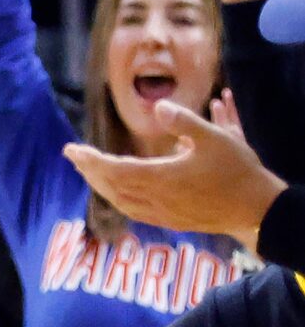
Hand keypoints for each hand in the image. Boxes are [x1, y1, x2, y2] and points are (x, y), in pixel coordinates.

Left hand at [64, 95, 282, 244]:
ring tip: (88, 170)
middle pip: (110, 186)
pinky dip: (117, 199)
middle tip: (72, 155)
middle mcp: (155, 199)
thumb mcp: (216, 138)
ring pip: (119, 201)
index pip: (114, 169)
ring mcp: (161, 213)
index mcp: (161, 178)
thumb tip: (158, 105)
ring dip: (100, 185)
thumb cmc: (236, 170)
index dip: (90, 160)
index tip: (72, 149)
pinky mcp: (168, 221)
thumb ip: (185, 122)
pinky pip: (133, 211)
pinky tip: (115, 193)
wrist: (254, 209)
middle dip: (88, 170)